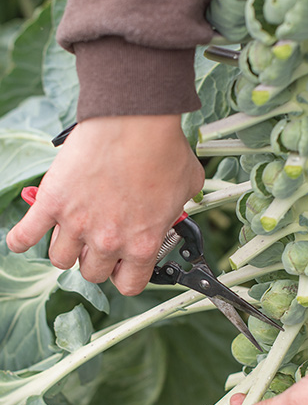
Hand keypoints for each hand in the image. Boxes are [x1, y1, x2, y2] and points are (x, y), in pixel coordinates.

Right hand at [6, 115, 204, 294]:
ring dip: (66, 249)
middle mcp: (109, 242)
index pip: (129, 284)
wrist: (136, 119)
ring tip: (71, 232)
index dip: (126, 275)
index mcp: (143, 244)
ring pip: (60, 259)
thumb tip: (177, 206)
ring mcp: (78, 224)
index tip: (123, 266)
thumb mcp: (188, 186)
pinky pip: (25, 234)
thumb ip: (179, 208)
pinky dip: (21, 239)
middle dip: (96, 260)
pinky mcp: (52, 203)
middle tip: (98, 242)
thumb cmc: (163, 149)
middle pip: (92, 273)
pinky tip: (24, 238)